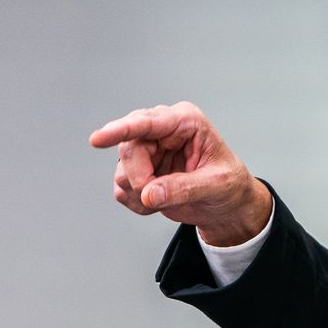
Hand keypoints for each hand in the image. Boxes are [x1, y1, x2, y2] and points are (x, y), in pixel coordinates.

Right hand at [90, 101, 272, 245]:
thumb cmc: (228, 185)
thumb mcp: (215, 186)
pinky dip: (137, 203)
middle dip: (140, 178)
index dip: (121, 130)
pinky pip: (121, 188)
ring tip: (170, 199)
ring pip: (122, 170)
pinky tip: (159, 203)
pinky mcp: (137, 171)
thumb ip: (183, 188)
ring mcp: (147, 150)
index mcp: (184, 121)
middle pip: (129, 148)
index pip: (147, 122)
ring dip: (141, 193)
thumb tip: (149, 194)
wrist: (226, 205)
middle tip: (159, 197)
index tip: (98, 139)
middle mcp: (162, 131)